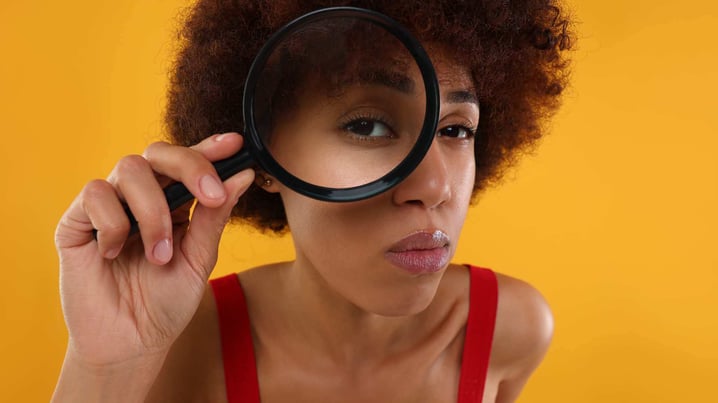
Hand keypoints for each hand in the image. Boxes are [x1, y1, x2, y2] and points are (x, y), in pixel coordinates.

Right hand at [54, 132, 253, 368]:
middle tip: (211, 196)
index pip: (190, 163)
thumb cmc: (166, 302)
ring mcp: (109, 205)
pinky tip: (116, 253)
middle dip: (190, 166)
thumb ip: (215, 217)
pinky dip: (114, 223)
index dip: (211, 149)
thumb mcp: (199, 259)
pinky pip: (95, 194)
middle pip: (159, 152)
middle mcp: (141, 196)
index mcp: (174, 202)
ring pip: (130, 169)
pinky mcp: (77, 221)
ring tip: (159, 254)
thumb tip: (242, 174)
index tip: (236, 143)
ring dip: (153, 212)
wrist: (131, 343)